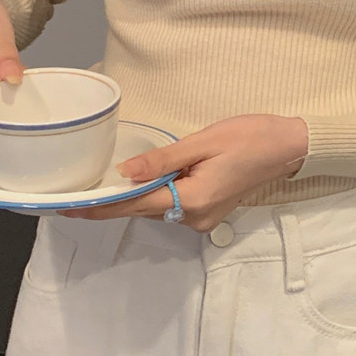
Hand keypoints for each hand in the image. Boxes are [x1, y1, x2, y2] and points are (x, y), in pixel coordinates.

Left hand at [56, 114, 308, 231]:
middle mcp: (195, 218)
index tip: (68, 209)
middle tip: (79, 191)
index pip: (135, 206)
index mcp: (191, 200)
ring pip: (157, 208)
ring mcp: (204, 219)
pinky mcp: (209, 212)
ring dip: (136, 196)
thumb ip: (161, 160)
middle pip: (144, 210)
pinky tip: (145, 181)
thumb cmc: (249, 137)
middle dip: (114, 200)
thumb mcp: (201, 142)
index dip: (100, 207)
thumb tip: (123, 174)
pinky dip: (156, 194)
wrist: (287, 146)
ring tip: (104, 185)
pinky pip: (172, 205)